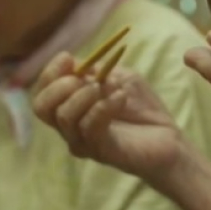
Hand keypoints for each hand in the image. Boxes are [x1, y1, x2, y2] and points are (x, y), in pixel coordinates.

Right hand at [31, 53, 183, 181]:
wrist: (169, 137)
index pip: (42, 93)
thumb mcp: (119, 77)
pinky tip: (121, 98)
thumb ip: (96, 70)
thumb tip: (74, 63)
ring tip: (111, 88)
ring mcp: (83, 142)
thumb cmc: (142, 108)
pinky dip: (104, 107)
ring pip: (64, 117)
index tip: (68, 57)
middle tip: (88, 79)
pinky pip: (90, 128)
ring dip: (86, 95)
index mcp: (70, 107)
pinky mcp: (101, 152)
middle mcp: (70, 128)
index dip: (49, 72)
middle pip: (41, 108)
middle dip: (60, 86)